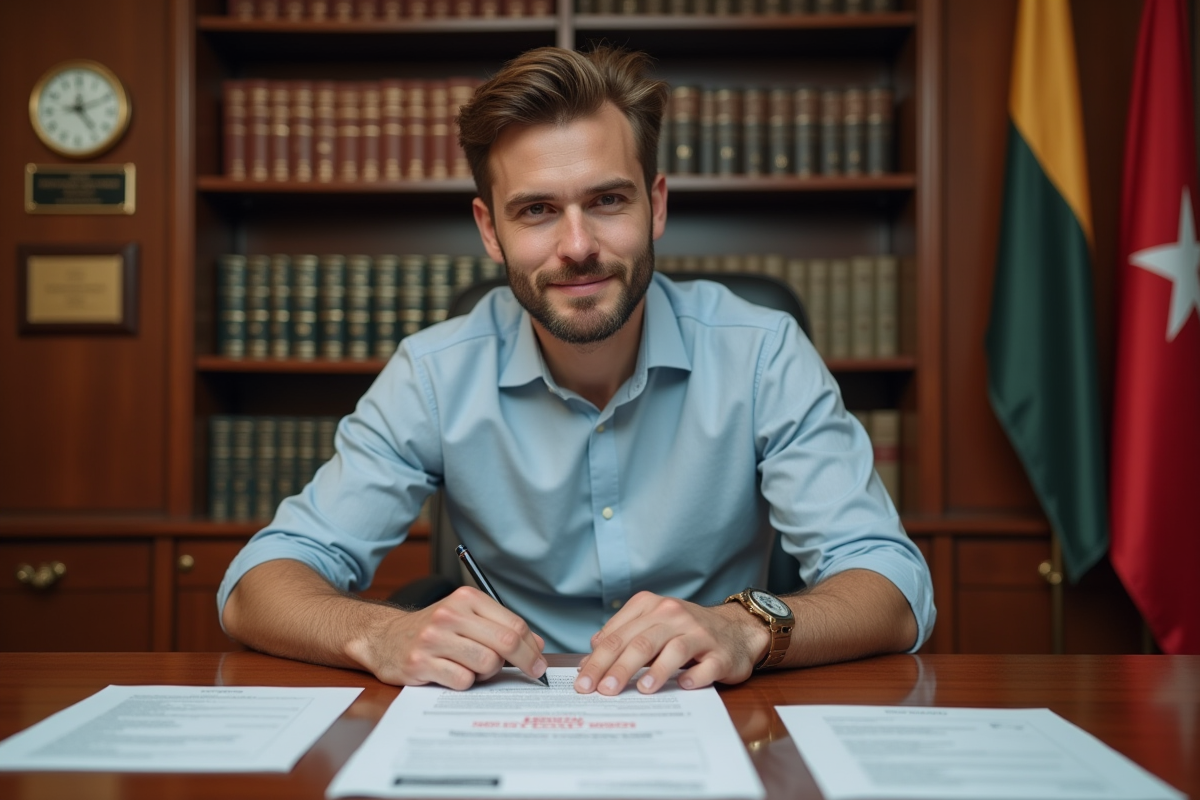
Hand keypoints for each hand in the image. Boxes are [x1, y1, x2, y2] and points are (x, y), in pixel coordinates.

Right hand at [354, 586, 547, 689]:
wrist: (383, 637)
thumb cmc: (433, 630)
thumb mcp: (466, 618)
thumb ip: (500, 627)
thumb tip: (538, 645)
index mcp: (466, 599)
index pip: (513, 624)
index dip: (532, 647)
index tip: (539, 662)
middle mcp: (450, 615)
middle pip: (505, 642)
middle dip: (524, 662)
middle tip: (531, 673)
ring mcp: (433, 639)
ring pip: (486, 663)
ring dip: (488, 673)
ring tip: (474, 668)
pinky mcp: (420, 663)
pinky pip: (462, 681)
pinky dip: (465, 683)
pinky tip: (454, 674)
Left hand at [573, 591, 770, 694]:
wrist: (736, 630)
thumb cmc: (685, 632)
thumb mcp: (651, 626)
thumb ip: (622, 637)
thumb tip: (590, 657)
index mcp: (651, 606)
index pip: (617, 635)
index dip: (598, 659)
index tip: (583, 681)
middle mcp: (674, 615)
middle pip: (640, 642)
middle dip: (617, 668)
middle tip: (600, 691)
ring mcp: (699, 633)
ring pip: (672, 650)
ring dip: (656, 671)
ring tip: (641, 690)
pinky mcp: (720, 653)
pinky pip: (706, 665)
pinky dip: (694, 676)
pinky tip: (683, 686)